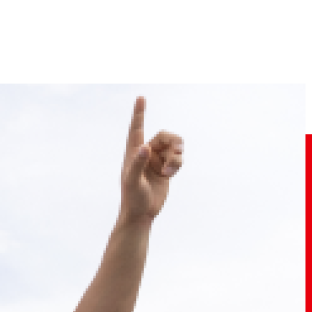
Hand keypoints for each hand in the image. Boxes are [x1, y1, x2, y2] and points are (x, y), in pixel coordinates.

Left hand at [119, 97, 182, 223]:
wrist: (141, 214)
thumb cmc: (132, 198)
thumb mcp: (133, 181)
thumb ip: (138, 164)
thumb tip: (144, 147)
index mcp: (133, 154)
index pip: (136, 129)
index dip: (139, 114)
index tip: (141, 98)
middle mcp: (145, 154)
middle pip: (164, 136)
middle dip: (174, 142)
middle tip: (179, 150)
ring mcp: (156, 161)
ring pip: (174, 148)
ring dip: (176, 157)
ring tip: (170, 171)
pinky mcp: (166, 169)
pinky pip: (177, 159)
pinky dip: (177, 164)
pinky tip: (170, 174)